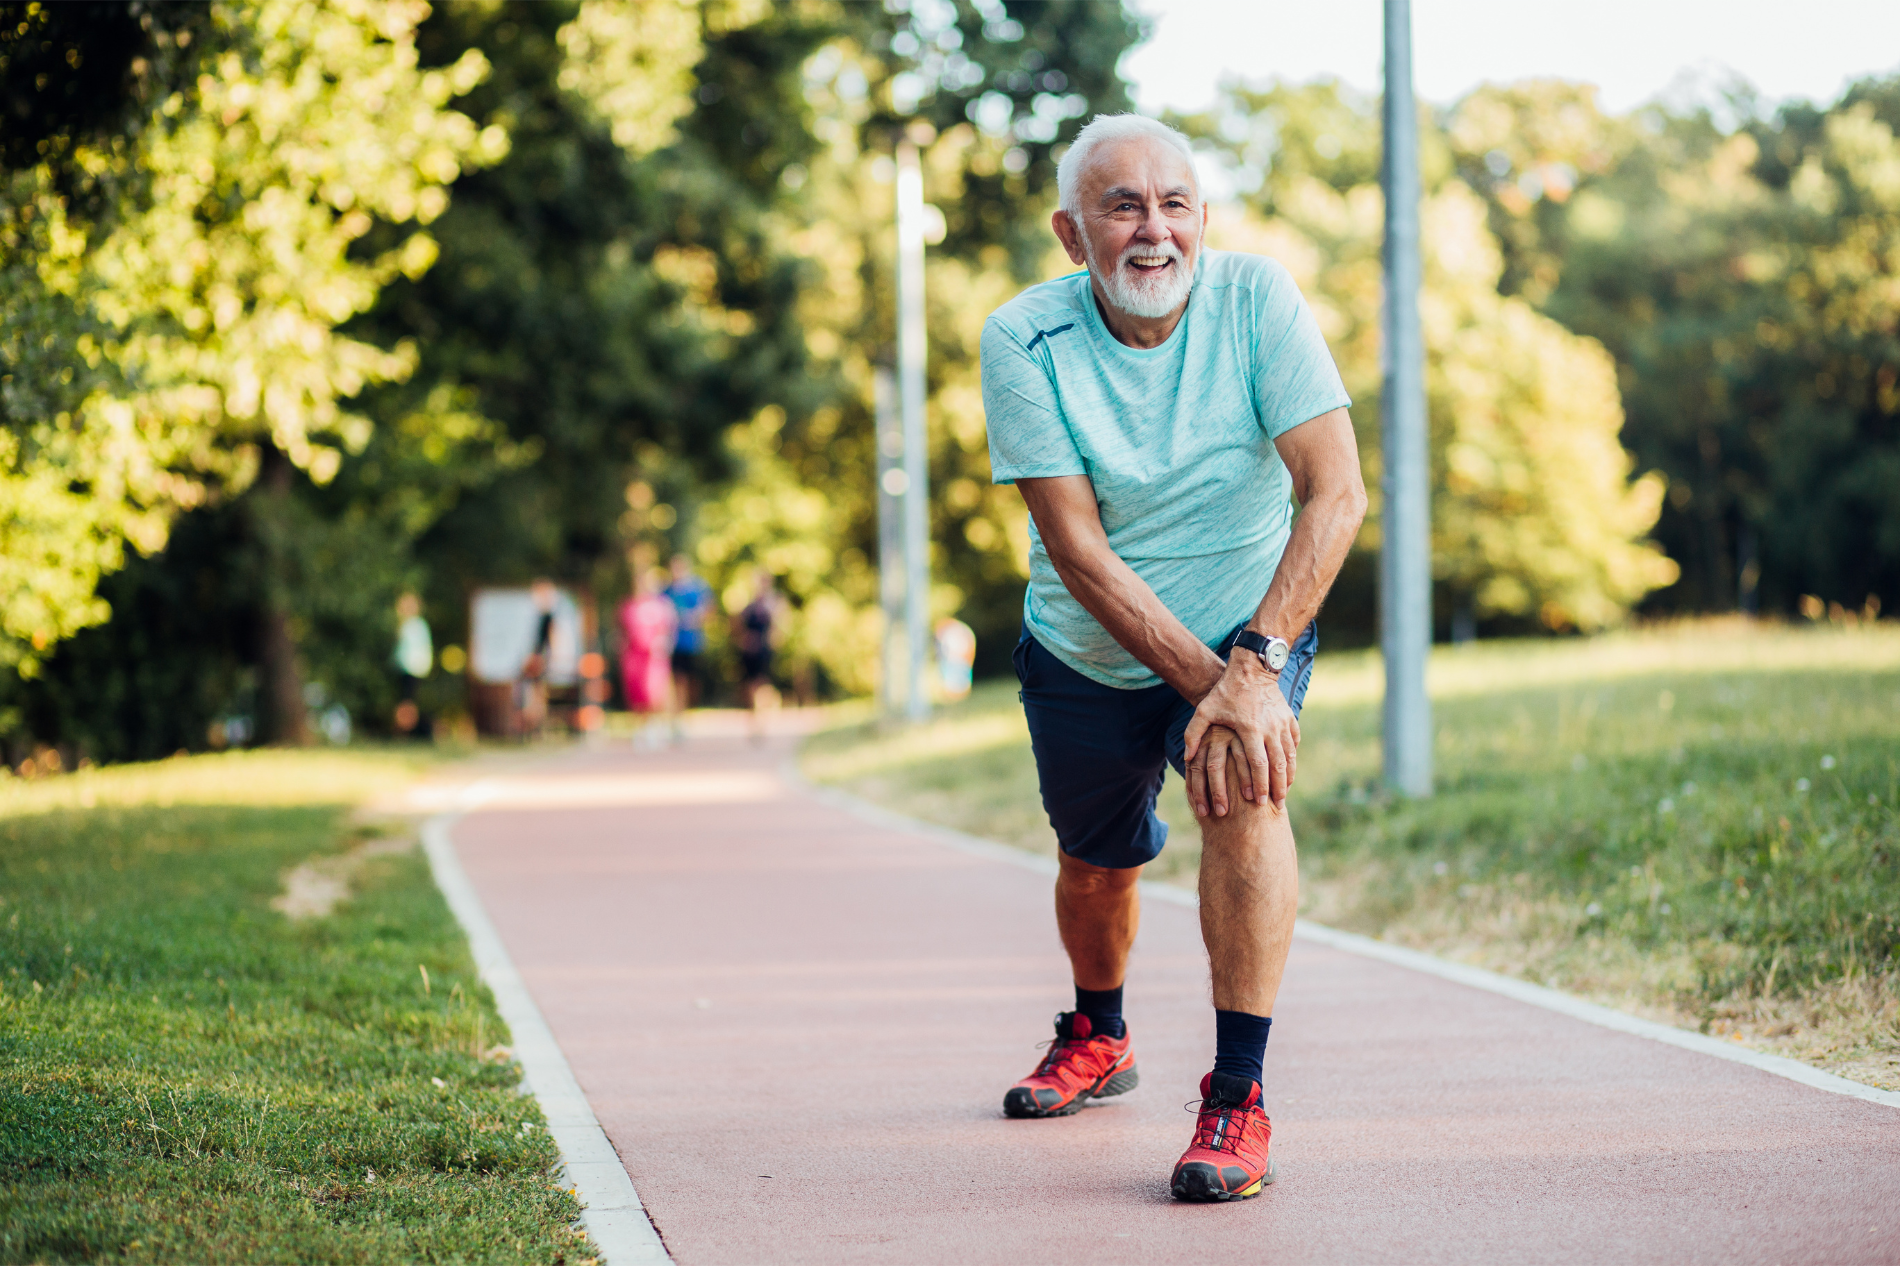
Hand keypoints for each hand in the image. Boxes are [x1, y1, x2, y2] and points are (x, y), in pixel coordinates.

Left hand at [1183, 656, 1299, 815]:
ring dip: (1288, 776)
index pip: (1257, 763)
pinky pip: (1294, 743)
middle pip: (1278, 765)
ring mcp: (1282, 723)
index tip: (1258, 801)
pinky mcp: (1289, 718)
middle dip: (1277, 787)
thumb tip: (1187, 758)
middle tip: (1275, 805)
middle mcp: (1270, 728)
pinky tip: (1288, 771)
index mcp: (1250, 729)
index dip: (1259, 784)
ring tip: (1283, 792)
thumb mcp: (1205, 710)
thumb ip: (1193, 733)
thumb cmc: (1225, 691)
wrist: (1252, 668)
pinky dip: (1292, 759)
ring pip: (1290, 756)